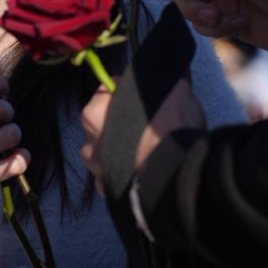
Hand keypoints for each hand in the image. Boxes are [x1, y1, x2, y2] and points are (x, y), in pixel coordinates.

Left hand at [80, 78, 205, 191]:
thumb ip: (157, 83)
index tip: (143, 96)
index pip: (105, 91)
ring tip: (146, 151)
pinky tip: (141, 171)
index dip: (125, 91)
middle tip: (147, 125)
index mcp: (93, 114)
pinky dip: (123, 174)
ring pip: (105, 152)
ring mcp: (96, 170)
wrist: (178, 176)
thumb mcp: (172, 91)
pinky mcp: (109, 193)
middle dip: (120, 122)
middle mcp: (88, 142)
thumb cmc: (171, 129)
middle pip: (102, 123)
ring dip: (120, 150)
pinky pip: (112, 178)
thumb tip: (162, 75)